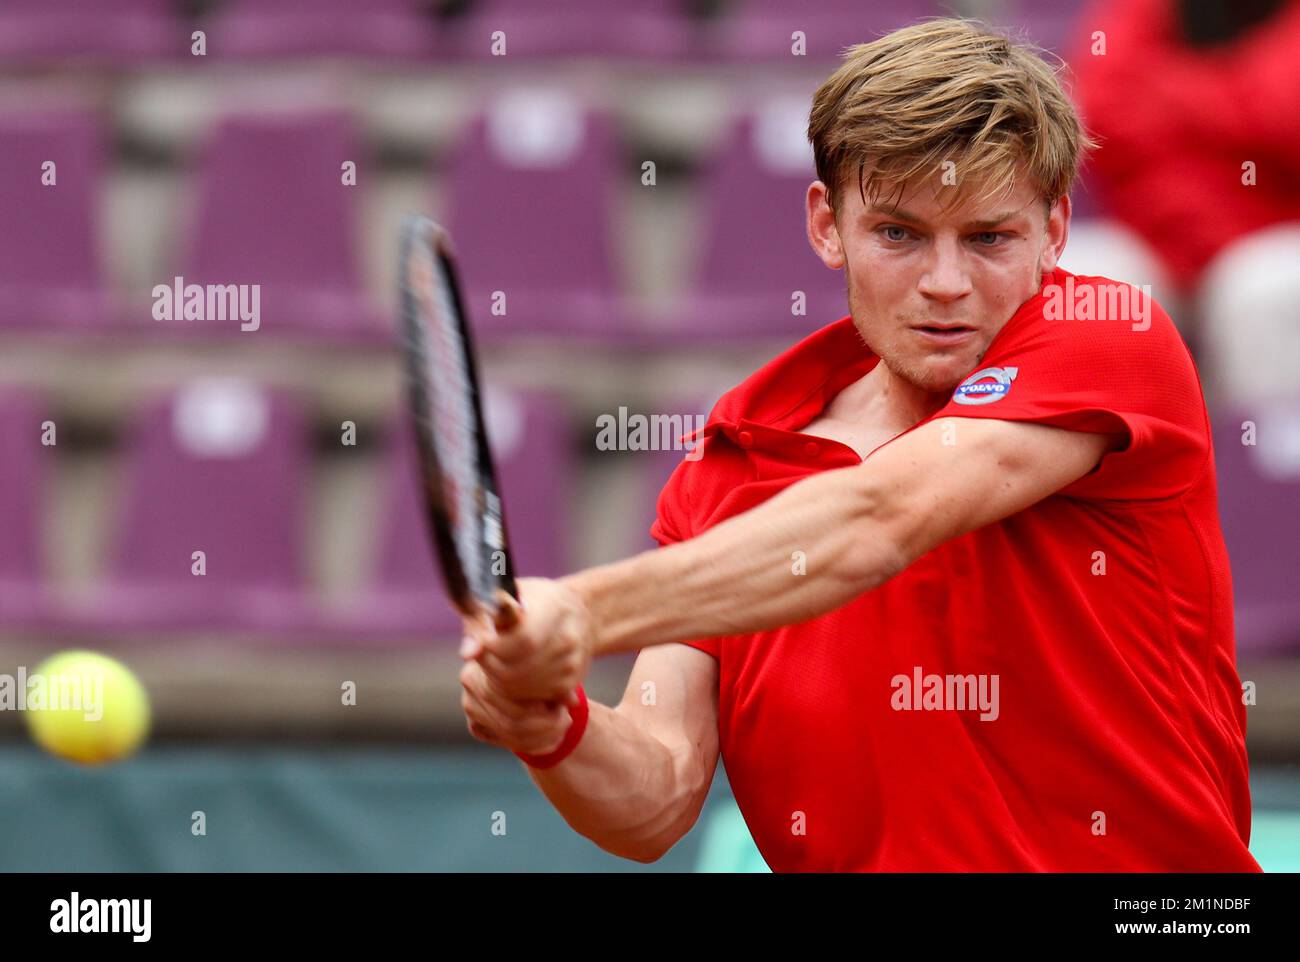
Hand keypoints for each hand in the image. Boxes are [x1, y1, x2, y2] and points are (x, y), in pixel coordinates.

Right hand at [458, 657, 571, 754]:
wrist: (520, 665)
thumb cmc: (538, 658)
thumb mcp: (549, 665)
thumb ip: (558, 682)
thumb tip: (574, 701)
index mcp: (487, 659)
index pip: (515, 694)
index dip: (541, 704)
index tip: (563, 705)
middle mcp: (471, 682)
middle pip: (511, 717)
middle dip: (545, 724)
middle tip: (567, 719)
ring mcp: (471, 705)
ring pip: (509, 733)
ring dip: (542, 737)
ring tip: (563, 728)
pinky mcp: (476, 725)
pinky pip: (504, 741)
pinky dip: (531, 745)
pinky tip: (552, 741)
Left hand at [460, 577, 595, 703]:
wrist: (579, 613)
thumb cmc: (533, 602)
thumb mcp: (506, 597)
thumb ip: (483, 621)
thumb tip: (469, 652)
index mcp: (553, 606)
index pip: (523, 640)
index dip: (495, 648)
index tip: (481, 643)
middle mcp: (569, 636)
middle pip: (519, 670)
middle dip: (492, 668)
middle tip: (483, 658)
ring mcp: (573, 662)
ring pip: (524, 689)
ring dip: (501, 682)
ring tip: (497, 663)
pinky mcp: (572, 682)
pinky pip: (535, 699)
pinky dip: (518, 693)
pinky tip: (513, 674)